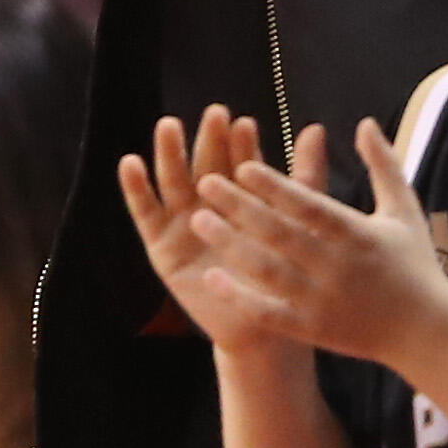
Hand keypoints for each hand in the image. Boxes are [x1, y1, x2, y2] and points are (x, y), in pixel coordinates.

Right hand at [114, 108, 300, 355]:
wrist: (267, 332)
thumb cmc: (285, 277)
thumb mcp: (296, 222)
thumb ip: (304, 176)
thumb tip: (316, 127)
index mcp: (240, 197)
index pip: (239, 162)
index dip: (241, 143)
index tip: (245, 123)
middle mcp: (208, 204)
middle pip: (204, 165)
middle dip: (207, 141)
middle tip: (212, 116)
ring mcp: (181, 223)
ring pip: (173, 182)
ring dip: (168, 154)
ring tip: (169, 127)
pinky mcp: (160, 246)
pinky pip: (145, 214)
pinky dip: (136, 188)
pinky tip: (131, 163)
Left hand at [184, 118, 447, 372]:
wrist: (428, 334)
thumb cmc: (415, 265)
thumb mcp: (404, 211)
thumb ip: (383, 165)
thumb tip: (364, 121)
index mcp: (358, 235)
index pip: (310, 206)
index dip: (276, 187)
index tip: (241, 165)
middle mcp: (338, 267)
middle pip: (281, 234)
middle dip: (240, 208)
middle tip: (204, 183)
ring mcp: (324, 301)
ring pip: (269, 271)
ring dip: (231, 245)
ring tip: (197, 219)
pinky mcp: (314, 331)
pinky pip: (270, 314)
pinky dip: (240, 296)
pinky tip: (211, 277)